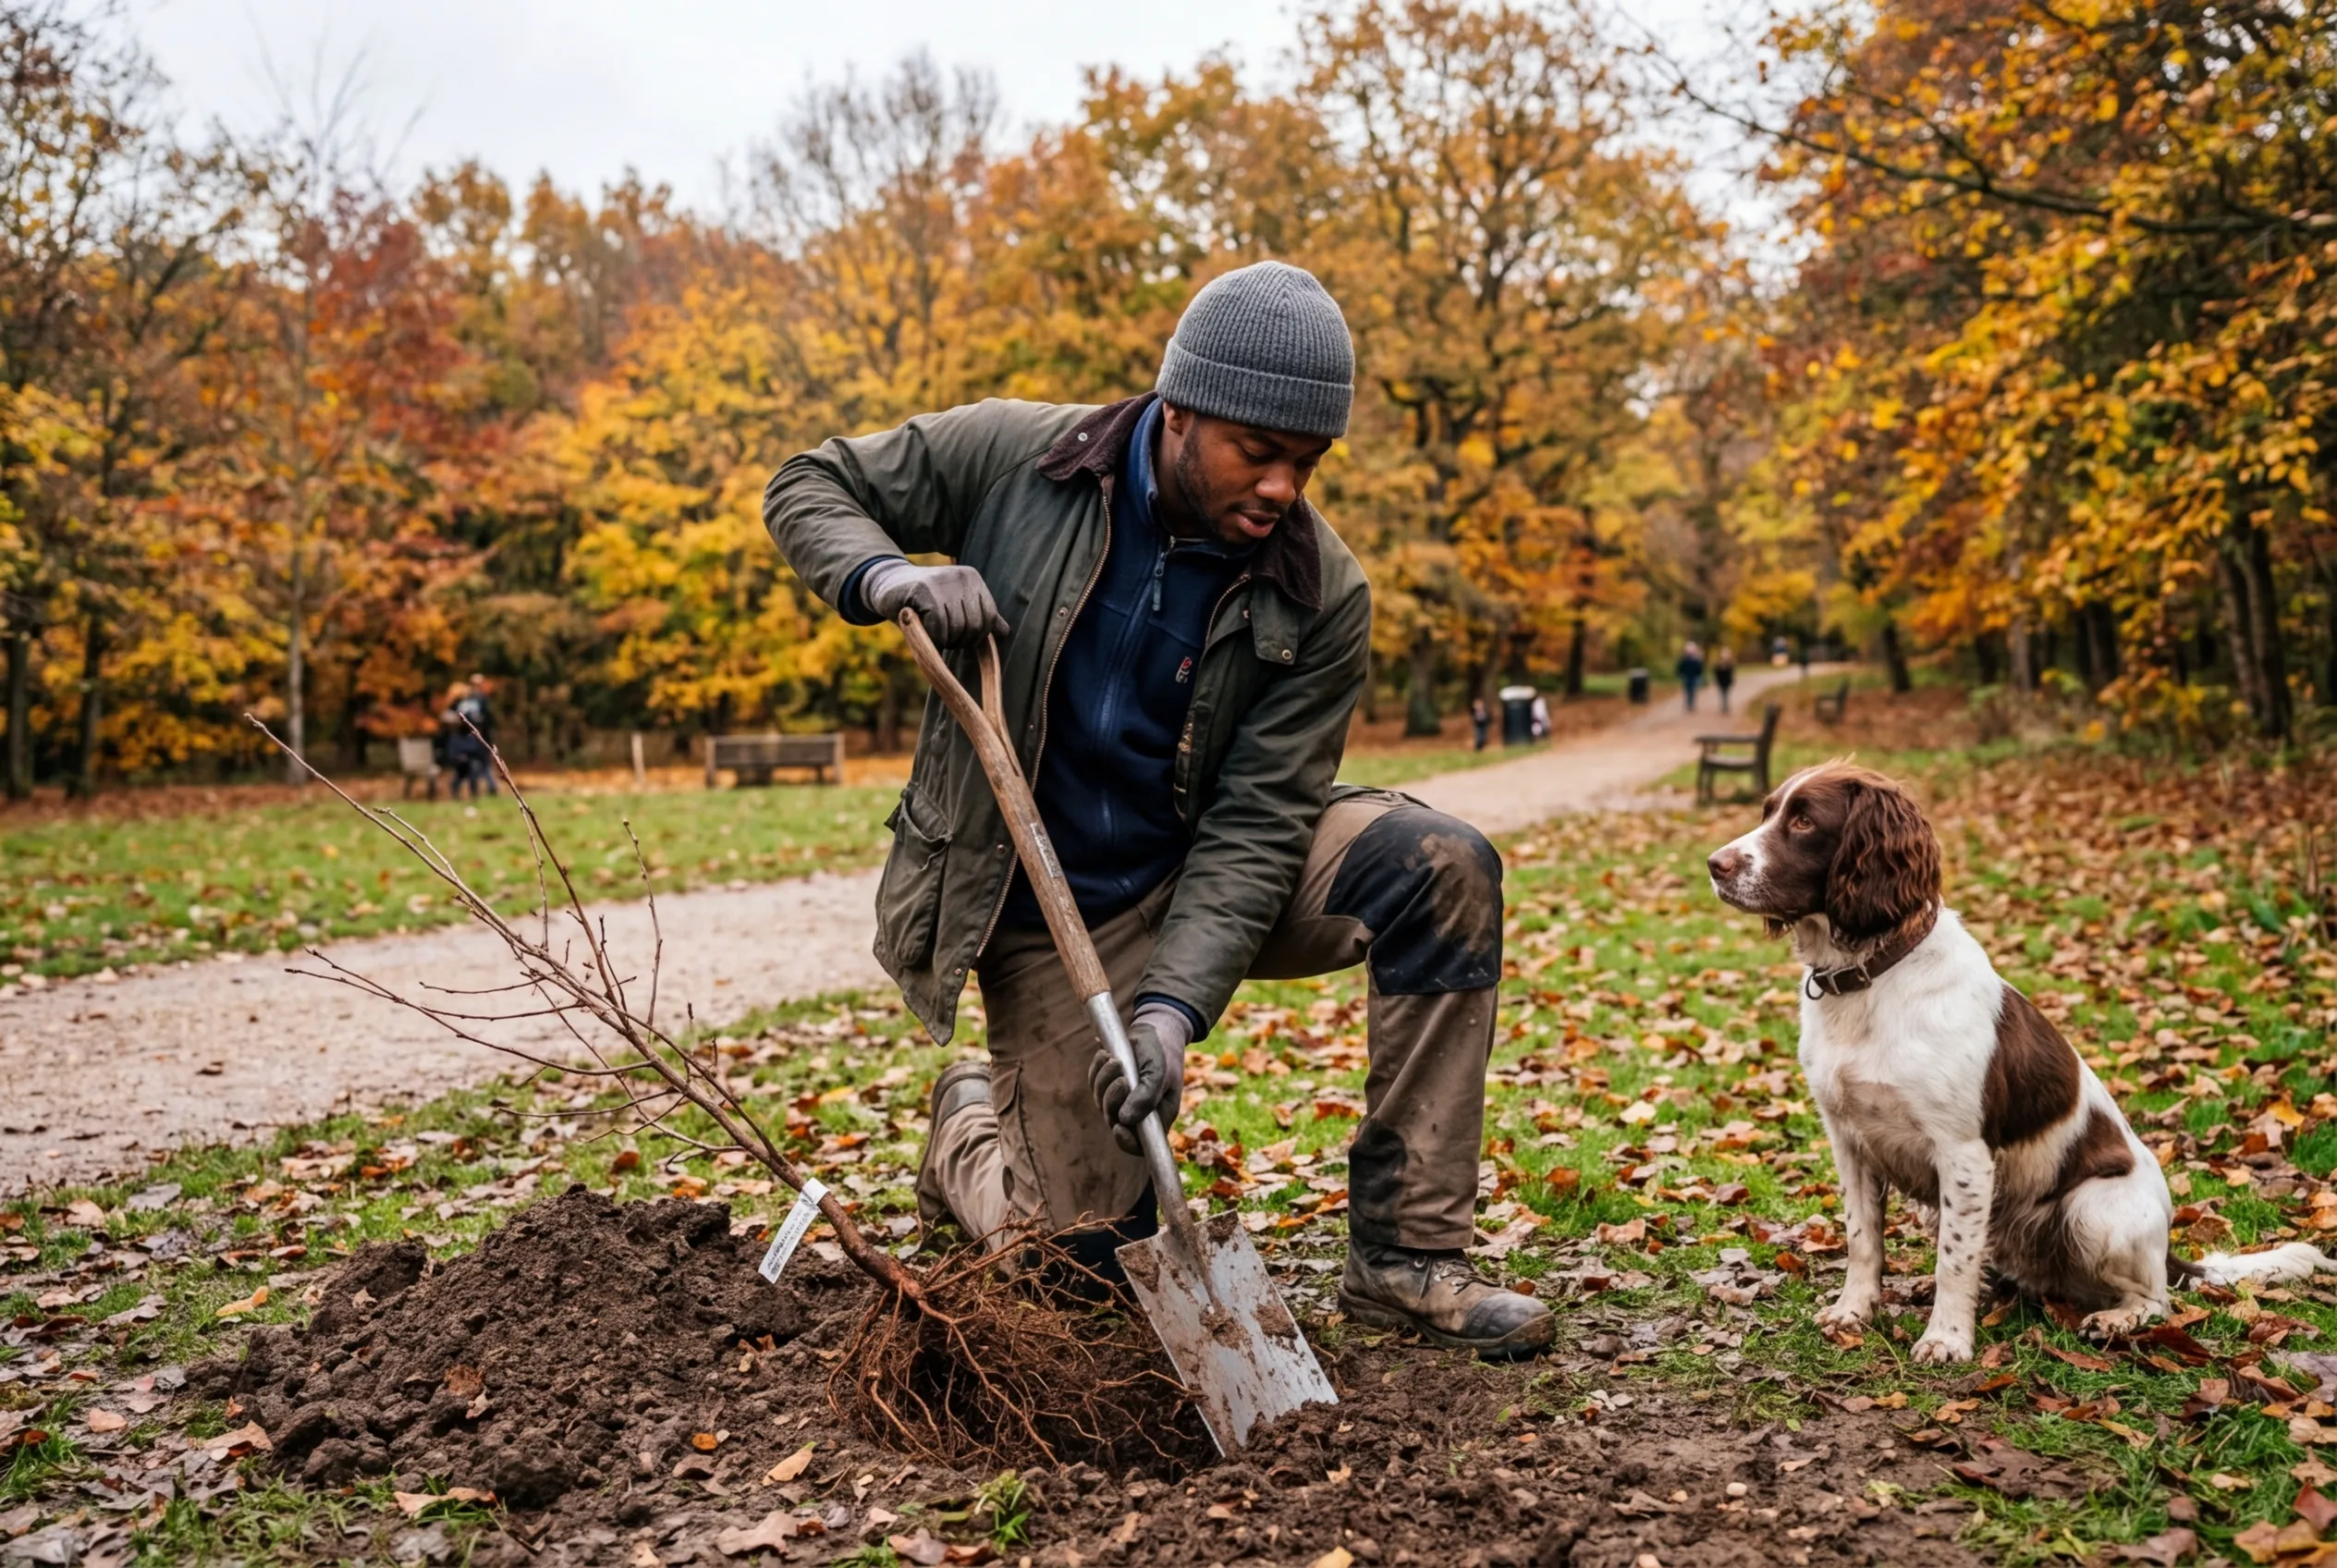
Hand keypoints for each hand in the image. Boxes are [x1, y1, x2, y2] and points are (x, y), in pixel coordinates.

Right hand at [859, 560, 1006, 647]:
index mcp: (973, 580)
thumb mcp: (954, 605)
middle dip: (958, 640)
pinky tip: (919, 626)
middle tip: (940, 634)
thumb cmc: (923, 601)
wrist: (888, 584)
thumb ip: (978, 616)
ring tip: (929, 628)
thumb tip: (1005, 633)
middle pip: (974, 627)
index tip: (958, 635)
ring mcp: (944, 582)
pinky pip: (938, 628)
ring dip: (942, 640)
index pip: (989, 619)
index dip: (975, 636)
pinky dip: (930, 637)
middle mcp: (963, 577)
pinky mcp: (924, 591)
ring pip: (956, 630)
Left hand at [1088, 1005, 1191, 1154]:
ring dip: (1104, 1081)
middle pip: (1115, 1122)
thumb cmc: (1162, 1052)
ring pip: (1101, 1103)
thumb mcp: (1158, 1072)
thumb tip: (1125, 1120)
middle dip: (1112, 1100)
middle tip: (1121, 1077)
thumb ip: (1145, 1097)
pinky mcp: (1109, 1086)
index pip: (1140, 1144)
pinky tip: (1105, 1055)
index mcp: (1158, 1115)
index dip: (1127, 1142)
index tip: (1118, 1126)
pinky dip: (1097, 1071)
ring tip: (1114, 1060)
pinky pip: (1094, 1085)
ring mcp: (1122, 1100)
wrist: (1155, 1030)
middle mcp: (1139, 1112)